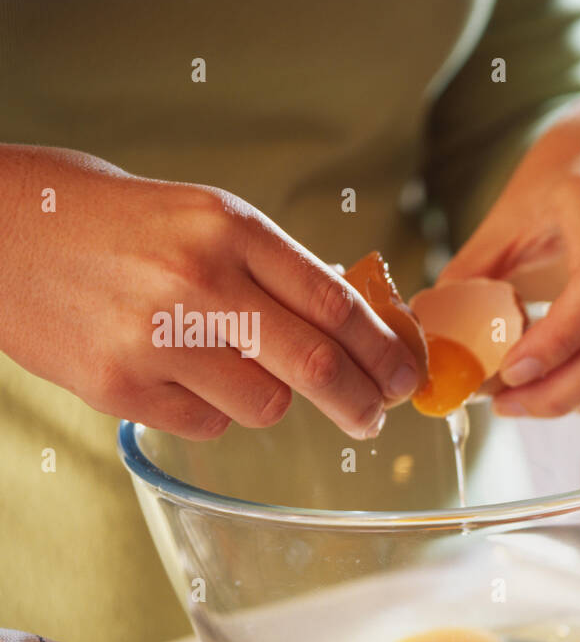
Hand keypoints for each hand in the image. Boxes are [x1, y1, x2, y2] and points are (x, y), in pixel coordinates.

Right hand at [0, 145, 423, 439]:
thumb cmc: (113, 222)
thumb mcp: (203, 216)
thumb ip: (276, 269)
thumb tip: (356, 326)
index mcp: (230, 227)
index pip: (338, 304)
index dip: (385, 352)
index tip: (404, 377)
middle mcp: (198, 280)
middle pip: (318, 365)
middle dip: (363, 401)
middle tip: (374, 417)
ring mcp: (155, 338)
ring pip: (266, 405)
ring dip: (271, 399)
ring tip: (233, 368)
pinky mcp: (118, 388)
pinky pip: (207, 425)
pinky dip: (212, 412)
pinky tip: (179, 375)